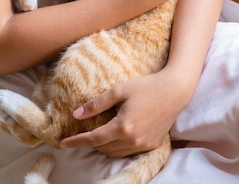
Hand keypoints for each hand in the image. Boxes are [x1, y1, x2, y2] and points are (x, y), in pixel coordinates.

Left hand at [60, 71, 182, 157]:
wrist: (174, 90)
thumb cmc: (146, 86)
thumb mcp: (119, 90)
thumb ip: (97, 104)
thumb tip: (77, 114)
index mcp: (123, 126)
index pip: (94, 139)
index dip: (77, 141)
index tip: (63, 142)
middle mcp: (133, 140)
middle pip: (104, 148)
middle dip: (90, 142)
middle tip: (82, 132)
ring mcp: (144, 145)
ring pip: (116, 153)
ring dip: (104, 146)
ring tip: (99, 133)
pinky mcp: (152, 145)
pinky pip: (129, 152)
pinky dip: (118, 147)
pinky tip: (116, 135)